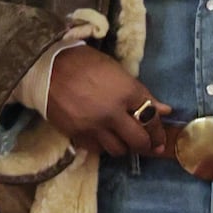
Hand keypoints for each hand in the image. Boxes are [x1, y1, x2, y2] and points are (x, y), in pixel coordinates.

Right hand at [46, 46, 171, 156]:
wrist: (47, 67)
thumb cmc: (85, 63)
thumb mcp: (118, 72)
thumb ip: (142, 94)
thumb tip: (165, 110)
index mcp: (126, 91)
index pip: (151, 119)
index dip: (159, 131)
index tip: (160, 139)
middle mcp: (113, 113)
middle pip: (138, 141)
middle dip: (146, 146)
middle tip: (148, 146)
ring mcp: (94, 126)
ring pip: (118, 150)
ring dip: (124, 147)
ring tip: (123, 140)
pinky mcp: (77, 134)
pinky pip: (97, 149)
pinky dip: (103, 146)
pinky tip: (103, 138)